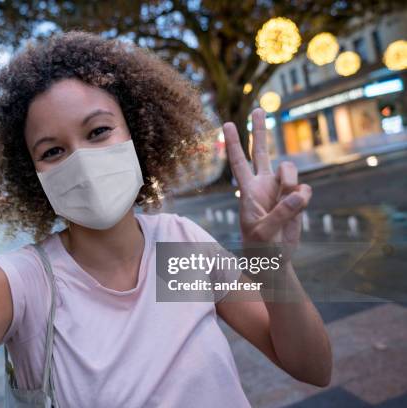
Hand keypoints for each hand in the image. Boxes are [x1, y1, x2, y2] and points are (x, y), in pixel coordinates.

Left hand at [222, 108, 311, 245]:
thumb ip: (281, 213)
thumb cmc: (260, 248)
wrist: (274, 259)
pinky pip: (305, 190)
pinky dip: (303, 201)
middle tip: (257, 109)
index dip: (233, 144)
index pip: (238, 162)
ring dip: (291, 184)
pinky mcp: (297, 198)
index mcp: (247, 190)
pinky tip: (296, 212)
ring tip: (286, 204)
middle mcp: (263, 184)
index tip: (227, 124)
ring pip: (290, 170)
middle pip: (260, 151)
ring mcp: (280, 189)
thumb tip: (300, 193)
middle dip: (259, 130)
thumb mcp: (264, 233)